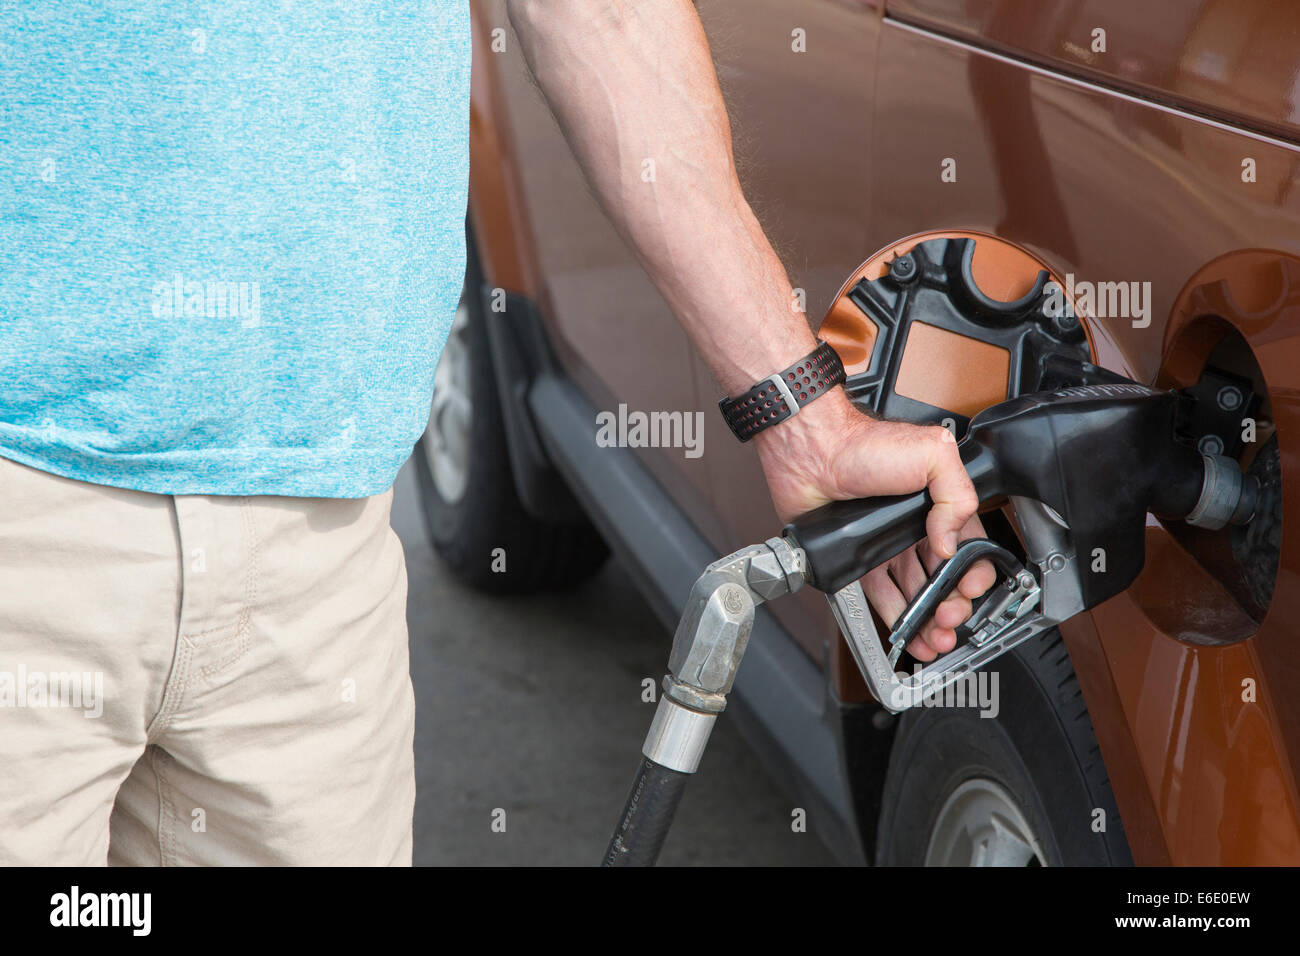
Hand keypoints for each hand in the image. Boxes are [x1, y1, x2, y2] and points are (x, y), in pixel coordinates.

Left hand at [754, 391, 995, 660]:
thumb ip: (957, 498)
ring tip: (932, 637)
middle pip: (944, 578)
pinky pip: (880, 594)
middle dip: (953, 605)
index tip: (968, 588)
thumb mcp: (933, 455)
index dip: (974, 573)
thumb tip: (950, 543)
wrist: (811, 452)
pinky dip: (895, 615)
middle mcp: (915, 526)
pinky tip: (905, 631)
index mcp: (939, 505)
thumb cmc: (863, 444)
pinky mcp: (858, 557)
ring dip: (928, 618)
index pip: (970, 548)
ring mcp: (886, 544)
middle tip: (948, 618)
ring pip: (915, 592)